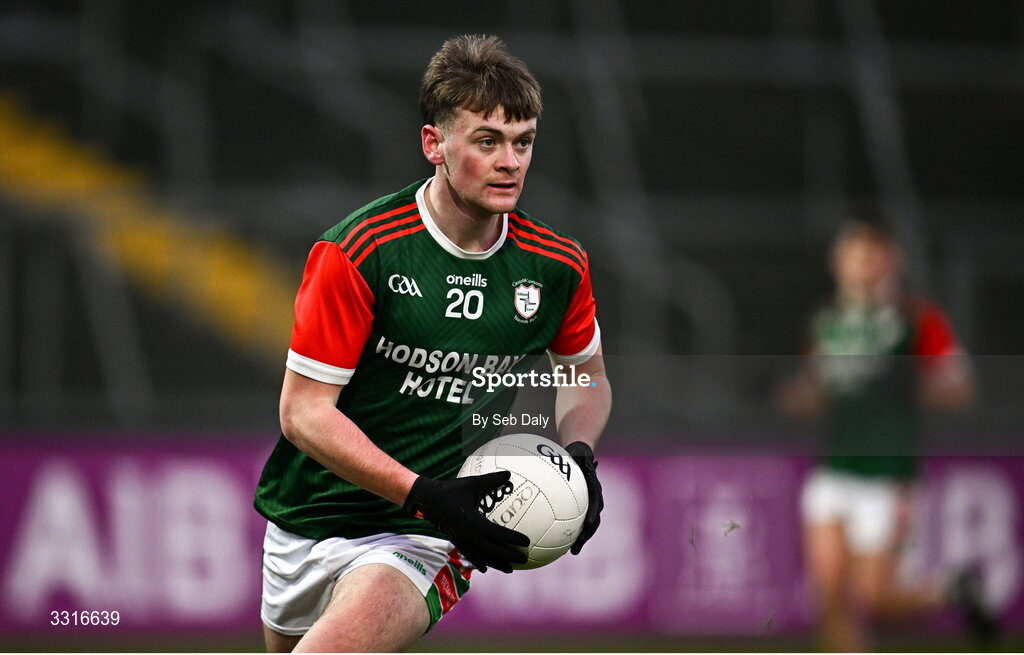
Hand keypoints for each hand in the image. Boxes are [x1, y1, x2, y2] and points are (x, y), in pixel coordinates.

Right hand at [403, 472, 528, 572]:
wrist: (428, 501)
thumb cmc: (451, 490)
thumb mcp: (472, 483)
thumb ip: (491, 480)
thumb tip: (508, 474)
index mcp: (473, 522)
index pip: (498, 533)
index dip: (512, 539)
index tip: (526, 541)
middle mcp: (468, 535)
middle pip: (493, 550)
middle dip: (509, 556)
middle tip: (525, 558)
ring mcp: (462, 541)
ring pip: (482, 557)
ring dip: (497, 564)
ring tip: (510, 569)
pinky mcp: (456, 542)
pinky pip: (470, 556)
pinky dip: (480, 563)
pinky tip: (486, 568)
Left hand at [566, 441, 602, 554]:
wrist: (582, 456)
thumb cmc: (577, 453)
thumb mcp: (578, 453)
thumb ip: (578, 455)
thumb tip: (577, 453)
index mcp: (594, 487)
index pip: (596, 501)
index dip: (593, 513)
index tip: (589, 523)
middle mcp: (594, 499)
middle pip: (594, 520)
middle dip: (587, 534)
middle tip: (577, 547)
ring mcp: (589, 506)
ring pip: (587, 526)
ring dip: (581, 539)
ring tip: (572, 552)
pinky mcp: (582, 509)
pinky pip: (577, 523)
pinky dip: (571, 534)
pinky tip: (557, 544)